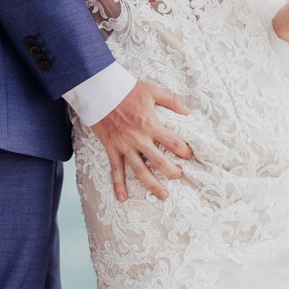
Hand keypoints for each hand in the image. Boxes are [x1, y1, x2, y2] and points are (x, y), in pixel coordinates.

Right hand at [89, 80, 194, 201]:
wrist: (98, 91)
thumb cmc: (126, 90)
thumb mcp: (152, 91)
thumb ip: (172, 101)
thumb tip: (188, 112)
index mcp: (151, 124)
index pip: (173, 142)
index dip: (185, 151)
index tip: (189, 155)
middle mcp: (139, 139)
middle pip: (159, 161)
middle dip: (172, 171)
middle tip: (179, 175)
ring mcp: (124, 146)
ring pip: (140, 170)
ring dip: (152, 184)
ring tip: (163, 195)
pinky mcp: (111, 148)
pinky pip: (115, 169)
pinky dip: (118, 185)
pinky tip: (122, 198)